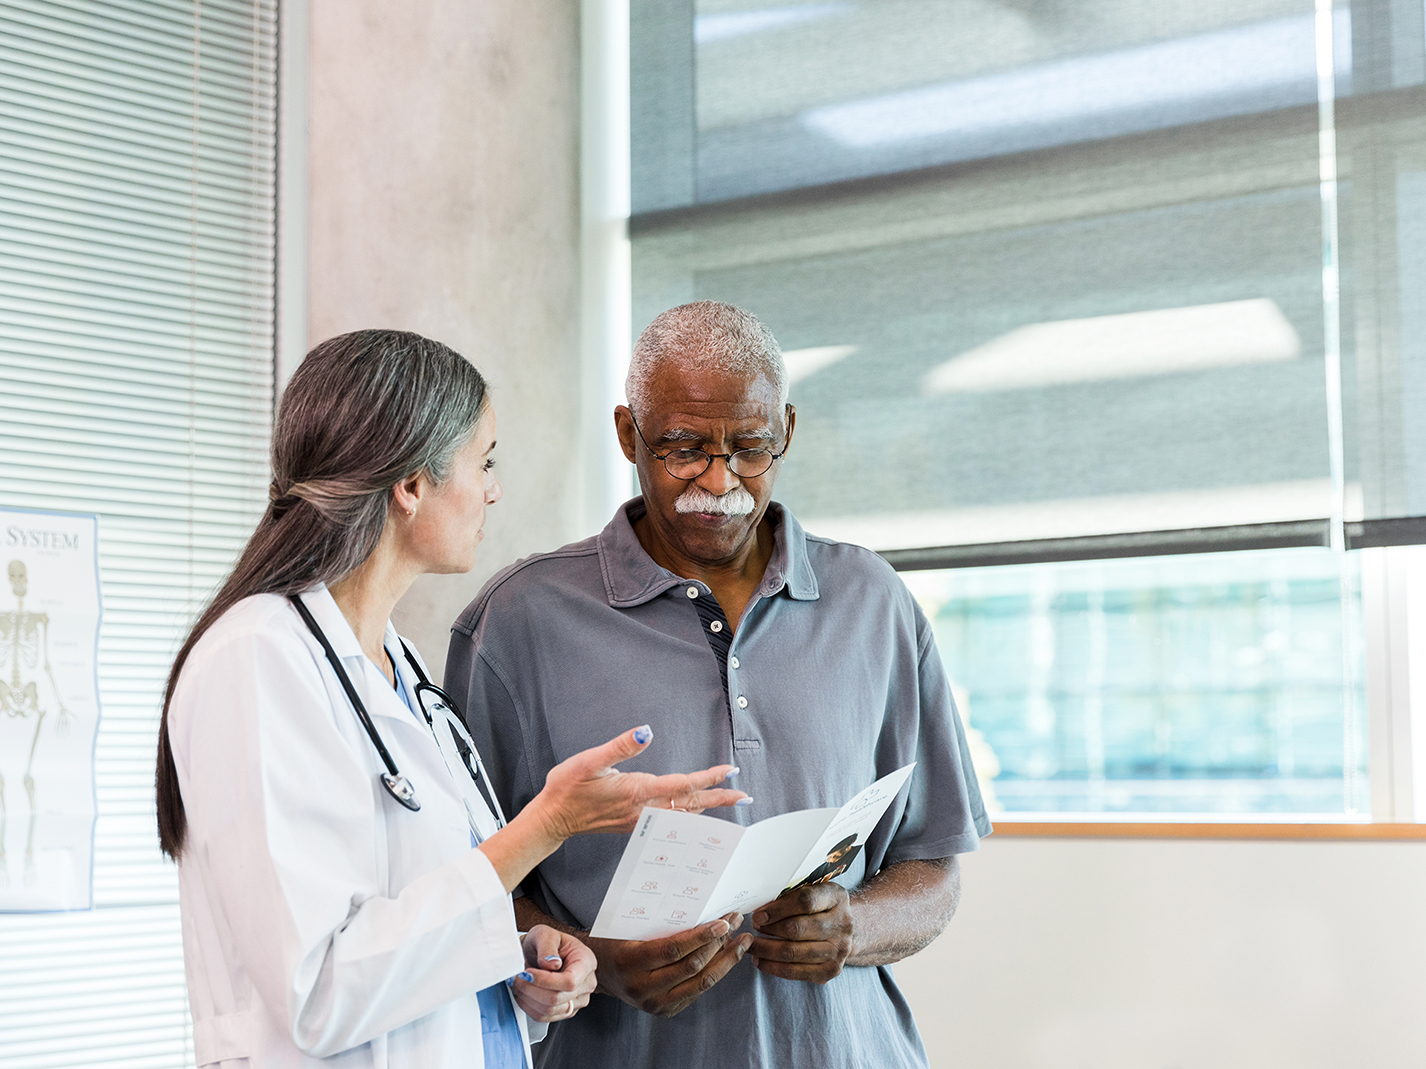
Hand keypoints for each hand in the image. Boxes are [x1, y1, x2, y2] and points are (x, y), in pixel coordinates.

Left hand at [510, 925, 597, 1022]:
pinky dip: (529, 1006)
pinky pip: (545, 1017)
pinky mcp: (565, 1011)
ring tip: (518, 983)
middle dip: (531, 989)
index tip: (527, 973)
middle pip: (557, 999)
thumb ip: (547, 947)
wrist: (542, 952)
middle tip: (516, 977)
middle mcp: (586, 984)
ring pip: (550, 1011)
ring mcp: (577, 1000)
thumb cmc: (546, 942)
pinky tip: (523, 993)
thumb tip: (552, 965)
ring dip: (528, 998)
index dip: (545, 981)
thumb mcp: (545, 934)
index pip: (570, 982)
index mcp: (586, 962)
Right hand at [533, 725, 749, 840]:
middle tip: (744, 795)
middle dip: (719, 798)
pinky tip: (695, 812)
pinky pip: (671, 820)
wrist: (552, 819)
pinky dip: (689, 815)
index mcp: (637, 791)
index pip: (682, 784)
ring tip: (728, 802)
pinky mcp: (634, 823)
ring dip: (707, 807)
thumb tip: (647, 731)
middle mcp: (643, 809)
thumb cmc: (568, 787)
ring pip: (682, 814)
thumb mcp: (590, 760)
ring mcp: (639, 819)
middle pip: (690, 804)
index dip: (708, 777)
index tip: (729, 770)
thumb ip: (621, 746)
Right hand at [586, 912, 752, 1016]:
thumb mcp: (627, 927)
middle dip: (719, 944)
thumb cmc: (614, 941)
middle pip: (693, 967)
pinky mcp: (665, 1011)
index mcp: (632, 963)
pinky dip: (715, 973)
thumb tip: (698, 905)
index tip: (723, 922)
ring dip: (726, 961)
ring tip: (742, 941)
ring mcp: (655, 1004)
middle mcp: (644, 988)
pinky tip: (726, 956)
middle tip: (736, 922)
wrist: (598, 973)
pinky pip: (697, 992)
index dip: (702, 936)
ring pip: (701, 984)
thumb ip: (657, 922)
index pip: (675, 950)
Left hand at [748, 883, 853, 983]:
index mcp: (836, 897)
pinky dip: (773, 967)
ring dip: (766, 950)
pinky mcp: (831, 970)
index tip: (758, 915)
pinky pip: (796, 972)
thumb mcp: (812, 891)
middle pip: (797, 929)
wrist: (845, 930)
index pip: (805, 901)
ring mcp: (839, 950)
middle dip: (769, 930)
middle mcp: (842, 924)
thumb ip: (790, 896)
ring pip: (793, 952)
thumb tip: (760, 910)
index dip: (777, 909)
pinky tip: (761, 961)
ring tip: (751, 946)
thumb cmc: (821, 907)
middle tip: (752, 929)